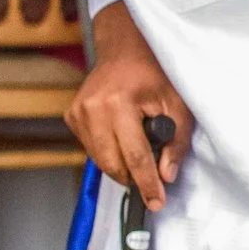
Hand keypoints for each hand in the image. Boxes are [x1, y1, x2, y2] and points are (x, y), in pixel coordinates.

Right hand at [66, 2, 194, 210]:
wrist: (126, 48)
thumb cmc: (155, 73)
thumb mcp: (177, 103)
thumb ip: (176, 142)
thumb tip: (166, 175)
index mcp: (118, 103)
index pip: (135, 155)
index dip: (147, 183)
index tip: (156, 202)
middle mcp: (92, 108)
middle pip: (112, 163)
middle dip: (133, 178)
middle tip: (152, 186)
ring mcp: (77, 112)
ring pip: (99, 159)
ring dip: (121, 165)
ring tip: (141, 153)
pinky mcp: (71, 116)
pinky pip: (91, 148)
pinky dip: (109, 152)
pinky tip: (123, 138)